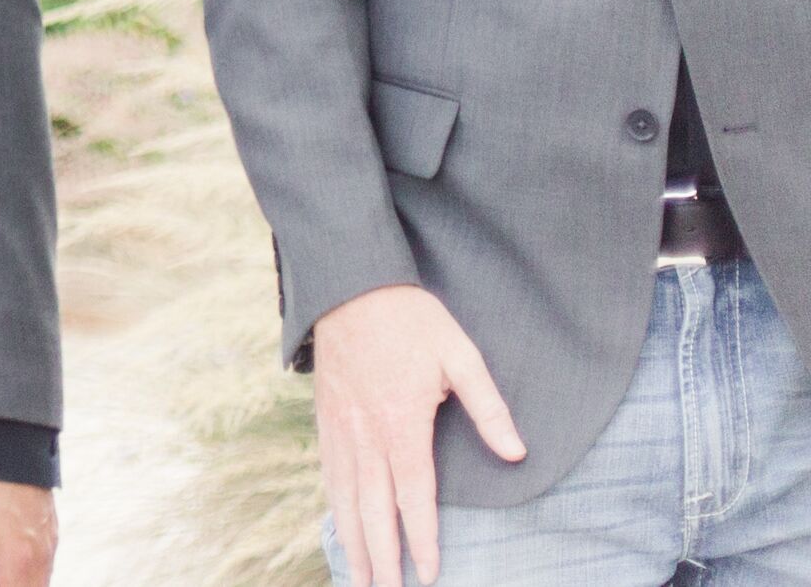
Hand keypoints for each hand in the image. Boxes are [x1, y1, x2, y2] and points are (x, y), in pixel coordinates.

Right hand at [313, 283, 526, 586]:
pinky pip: (329, 472)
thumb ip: (488, 407)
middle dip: (381, 556)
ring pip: (345, 497)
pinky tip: (340, 525)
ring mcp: (341, 427)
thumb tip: (516, 452)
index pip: (413, 495)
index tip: (429, 574)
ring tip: (360, 576)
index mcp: (401, 422)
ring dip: (353, 541)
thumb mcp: (460, 355)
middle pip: (372, 508)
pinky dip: (335, 506)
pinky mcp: (326, 418)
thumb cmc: (410, 319)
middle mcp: (366, 434)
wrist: (348, 284)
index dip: (422, 539)